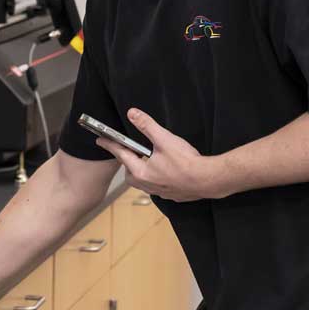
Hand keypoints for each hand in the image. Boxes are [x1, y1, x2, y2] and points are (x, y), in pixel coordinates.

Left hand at [96, 109, 225, 202]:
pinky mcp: (172, 195)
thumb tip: (133, 114)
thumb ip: (146, 125)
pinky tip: (165, 171)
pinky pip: (157, 187)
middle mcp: (147, 185)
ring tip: (147, 160)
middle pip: (130, 173)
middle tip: (129, 150)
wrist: (207, 180)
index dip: (110, 145)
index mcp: (141, 172)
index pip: (121, 154)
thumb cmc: (186, 162)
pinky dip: (156, 178)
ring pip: (143, 182)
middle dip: (127, 162)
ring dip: (142, 170)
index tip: (100, 140)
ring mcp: (160, 192)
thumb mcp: (164, 139)